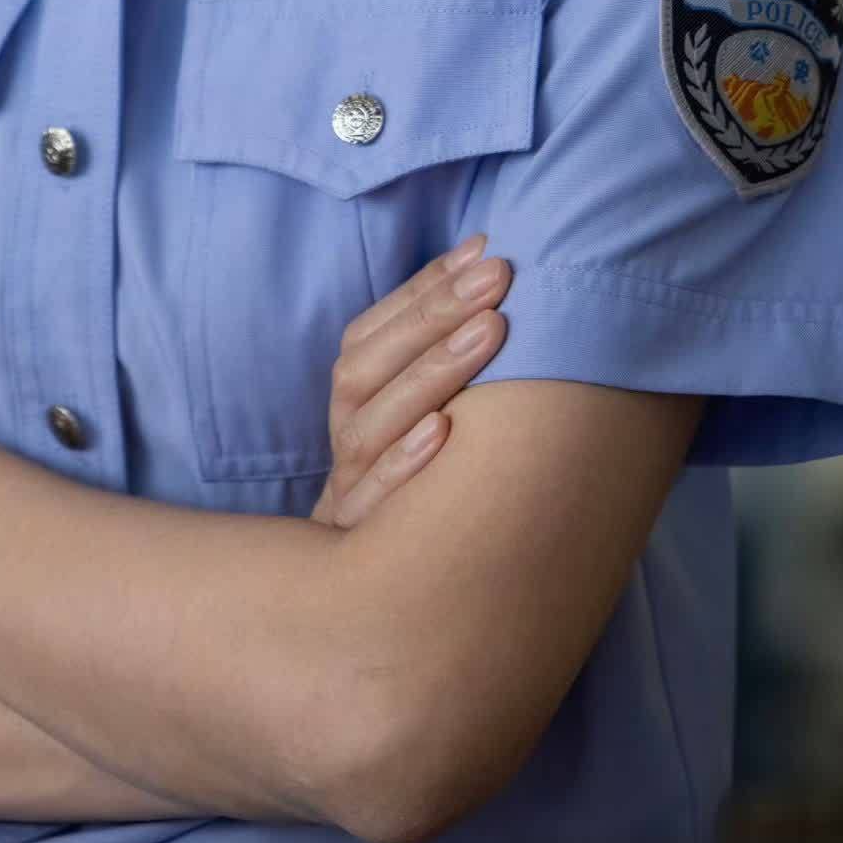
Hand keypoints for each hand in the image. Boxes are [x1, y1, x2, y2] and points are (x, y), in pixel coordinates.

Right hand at [312, 235, 511, 530]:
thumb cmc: (420, 478)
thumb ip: (438, 348)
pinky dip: (404, 463)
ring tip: (491, 330)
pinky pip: (375, 499)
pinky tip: (445, 430)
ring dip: (431, 372)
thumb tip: (488, 259)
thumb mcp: (419, 412)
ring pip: (370, 424)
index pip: (375, 329)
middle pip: (369, 366)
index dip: (427, 287)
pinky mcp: (358, 541)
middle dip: (435, 315)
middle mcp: (344, 433)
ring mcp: (347, 487)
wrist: (379, 592)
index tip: (486, 250)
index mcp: (353, 397)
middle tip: (498, 276)